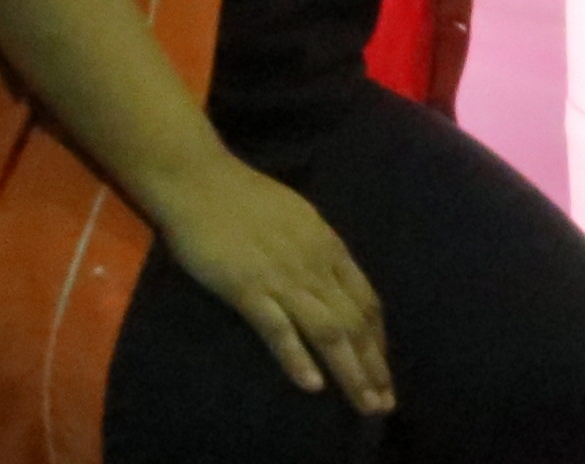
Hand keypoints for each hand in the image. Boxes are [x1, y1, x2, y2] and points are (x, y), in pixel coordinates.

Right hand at [145, 158, 392, 415]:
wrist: (200, 180)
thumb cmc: (245, 195)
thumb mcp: (299, 217)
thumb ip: (318, 249)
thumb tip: (334, 278)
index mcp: (328, 247)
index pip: (366, 300)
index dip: (378, 338)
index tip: (383, 367)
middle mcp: (314, 265)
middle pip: (355, 322)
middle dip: (374, 366)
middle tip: (385, 404)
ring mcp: (282, 278)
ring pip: (328, 331)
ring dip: (350, 371)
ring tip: (364, 403)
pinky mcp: (248, 289)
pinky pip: (278, 329)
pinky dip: (297, 358)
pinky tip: (312, 384)